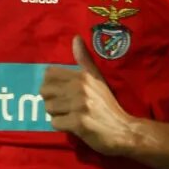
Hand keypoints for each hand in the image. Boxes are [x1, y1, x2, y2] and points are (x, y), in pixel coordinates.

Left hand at [39, 35, 136, 155]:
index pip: (49, 73)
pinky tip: (74, 126)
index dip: (51, 84)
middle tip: (64, 106)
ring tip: (70, 115)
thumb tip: (76, 38)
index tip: (60, 92)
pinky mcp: (78, 123)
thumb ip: (85, 60)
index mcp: (82, 76)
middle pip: (44, 90)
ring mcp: (79, 105)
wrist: (124, 130)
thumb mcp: (98, 79)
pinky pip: (55, 123)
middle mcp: (80, 87)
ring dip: (57, 114)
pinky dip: (62, 126)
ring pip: (48, 108)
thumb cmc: (108, 105)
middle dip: (51, 100)